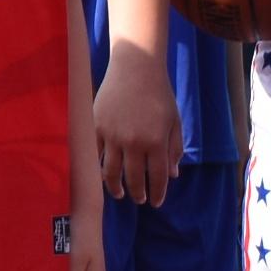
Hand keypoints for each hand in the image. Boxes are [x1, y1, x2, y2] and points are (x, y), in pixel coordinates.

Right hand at [95, 58, 179, 206]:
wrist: (135, 68)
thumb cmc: (159, 94)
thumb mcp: (174, 122)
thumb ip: (174, 149)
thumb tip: (172, 175)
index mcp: (156, 142)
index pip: (157, 177)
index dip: (157, 193)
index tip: (156, 202)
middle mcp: (133, 142)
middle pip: (133, 179)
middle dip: (137, 193)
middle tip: (139, 199)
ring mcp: (112, 136)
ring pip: (110, 172)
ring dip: (115, 187)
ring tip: (120, 193)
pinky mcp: (96, 127)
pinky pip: (96, 155)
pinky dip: (99, 168)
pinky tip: (104, 173)